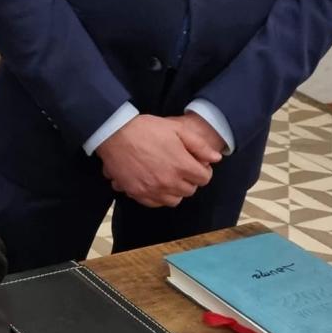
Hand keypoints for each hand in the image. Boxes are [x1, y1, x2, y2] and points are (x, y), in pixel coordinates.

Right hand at [96, 114, 219, 206]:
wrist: (115, 134)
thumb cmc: (146, 129)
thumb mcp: (177, 129)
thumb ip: (199, 145)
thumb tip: (216, 159)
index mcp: (182, 165)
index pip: (204, 178)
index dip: (202, 170)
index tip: (195, 163)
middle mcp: (169, 182)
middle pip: (190, 190)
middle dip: (189, 180)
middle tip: (181, 168)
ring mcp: (152, 189)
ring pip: (174, 200)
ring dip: (175, 190)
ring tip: (167, 177)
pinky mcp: (137, 193)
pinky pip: (155, 203)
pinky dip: (158, 196)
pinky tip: (154, 184)